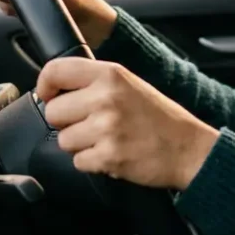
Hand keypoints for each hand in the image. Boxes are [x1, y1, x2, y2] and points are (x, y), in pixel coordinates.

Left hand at [36, 57, 219, 190]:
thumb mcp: (128, 83)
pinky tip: (112, 154)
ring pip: (64, 140)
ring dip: (80, 145)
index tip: (49, 95)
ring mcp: (107, 128)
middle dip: (67, 122)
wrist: (189, 148)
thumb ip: (94, 82)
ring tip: (106, 140)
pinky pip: (78, 162)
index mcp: (110, 74)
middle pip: (53, 111)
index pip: (56, 71)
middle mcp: (106, 98)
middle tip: (91, 124)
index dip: (45, 85)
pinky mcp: (109, 156)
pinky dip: (92, 163)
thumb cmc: (159, 118)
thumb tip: (54, 89)